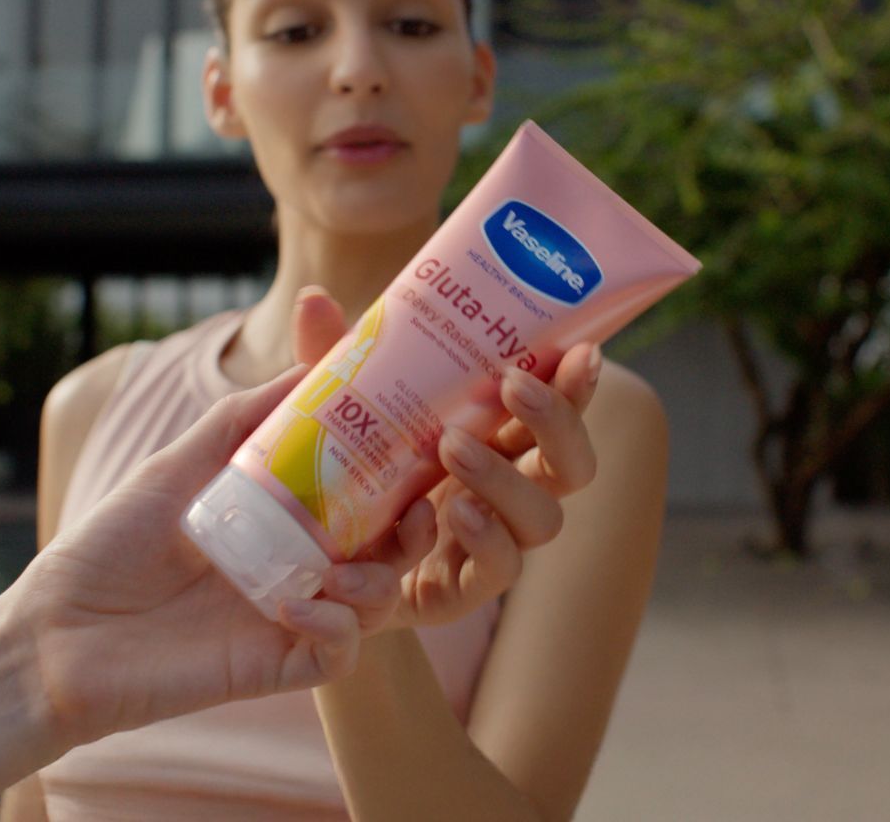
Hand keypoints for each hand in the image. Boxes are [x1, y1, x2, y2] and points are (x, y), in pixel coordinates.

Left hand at [7, 365, 421, 753]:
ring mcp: (285, 620)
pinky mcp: (271, 668)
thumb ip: (239, 421)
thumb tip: (305, 366)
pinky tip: (298, 605)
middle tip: (417, 510)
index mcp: (279, 522)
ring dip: (377, 582)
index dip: (400, 476)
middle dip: (414, 532)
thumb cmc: (107, 547)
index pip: (361, 497)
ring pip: (375, 605)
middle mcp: (293, 569)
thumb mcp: (176, 467)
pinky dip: (336, 629)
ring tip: (341, 570)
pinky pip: (337, 655)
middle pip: (386, 552)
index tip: (422, 444)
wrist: (52, 633)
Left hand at [291, 287, 603, 630]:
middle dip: (558, 423)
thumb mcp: (335, 412)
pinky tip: (448, 514)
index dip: (575, 383)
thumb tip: (315, 299)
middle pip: (570, 466)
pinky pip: (495, 570)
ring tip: (454, 446)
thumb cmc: (342, 477)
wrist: (310, 567)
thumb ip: (332, 359)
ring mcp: (490, 543)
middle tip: (513, 384)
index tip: (579, 349)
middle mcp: (508, 493)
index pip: (554, 409)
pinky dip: (481, 540)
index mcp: (496, 441)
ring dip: (506, 479)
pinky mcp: (461, 590)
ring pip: (542, 519)